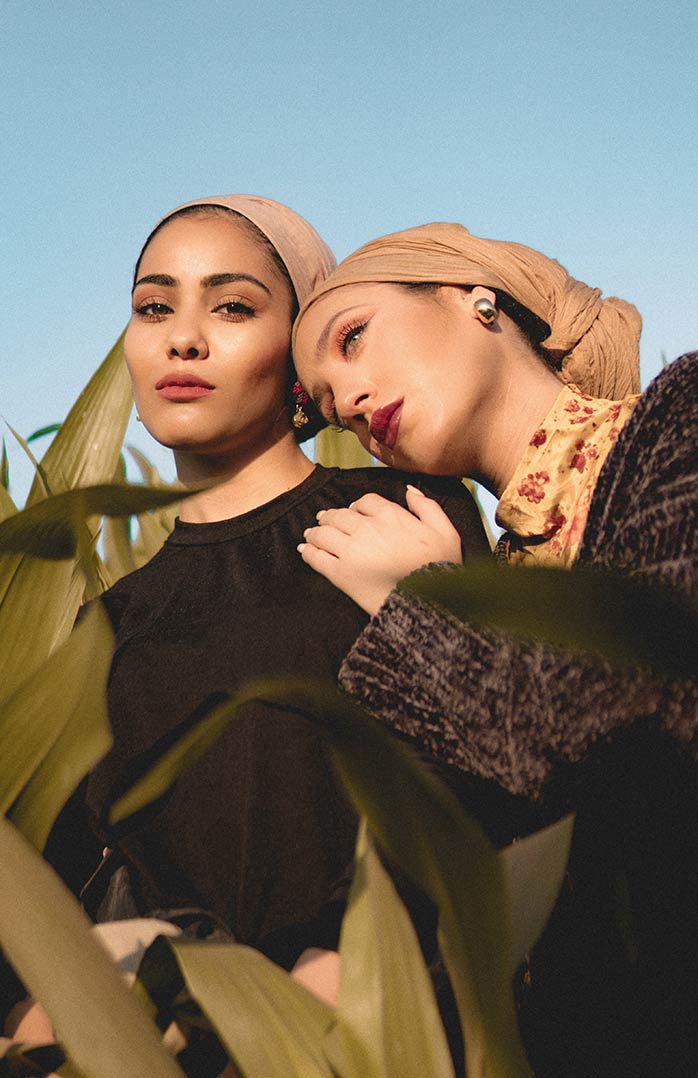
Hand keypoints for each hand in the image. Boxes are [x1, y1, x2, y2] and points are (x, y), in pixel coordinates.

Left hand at [298, 485, 461, 614]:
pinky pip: (317, 558)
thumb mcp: (446, 532)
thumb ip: (427, 506)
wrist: (428, 604)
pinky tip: (304, 550)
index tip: (353, 511)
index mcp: (391, 515)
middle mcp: (366, 528)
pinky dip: (308, 552)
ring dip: (315, 532)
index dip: (357, 506)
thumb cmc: (440, 569)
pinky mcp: (341, 574)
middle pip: (339, 515)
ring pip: (324, 533)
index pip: (365, 501)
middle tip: (323, 520)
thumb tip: (409, 489)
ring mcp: (351, 550)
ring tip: (310, 535)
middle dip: (330, 517)